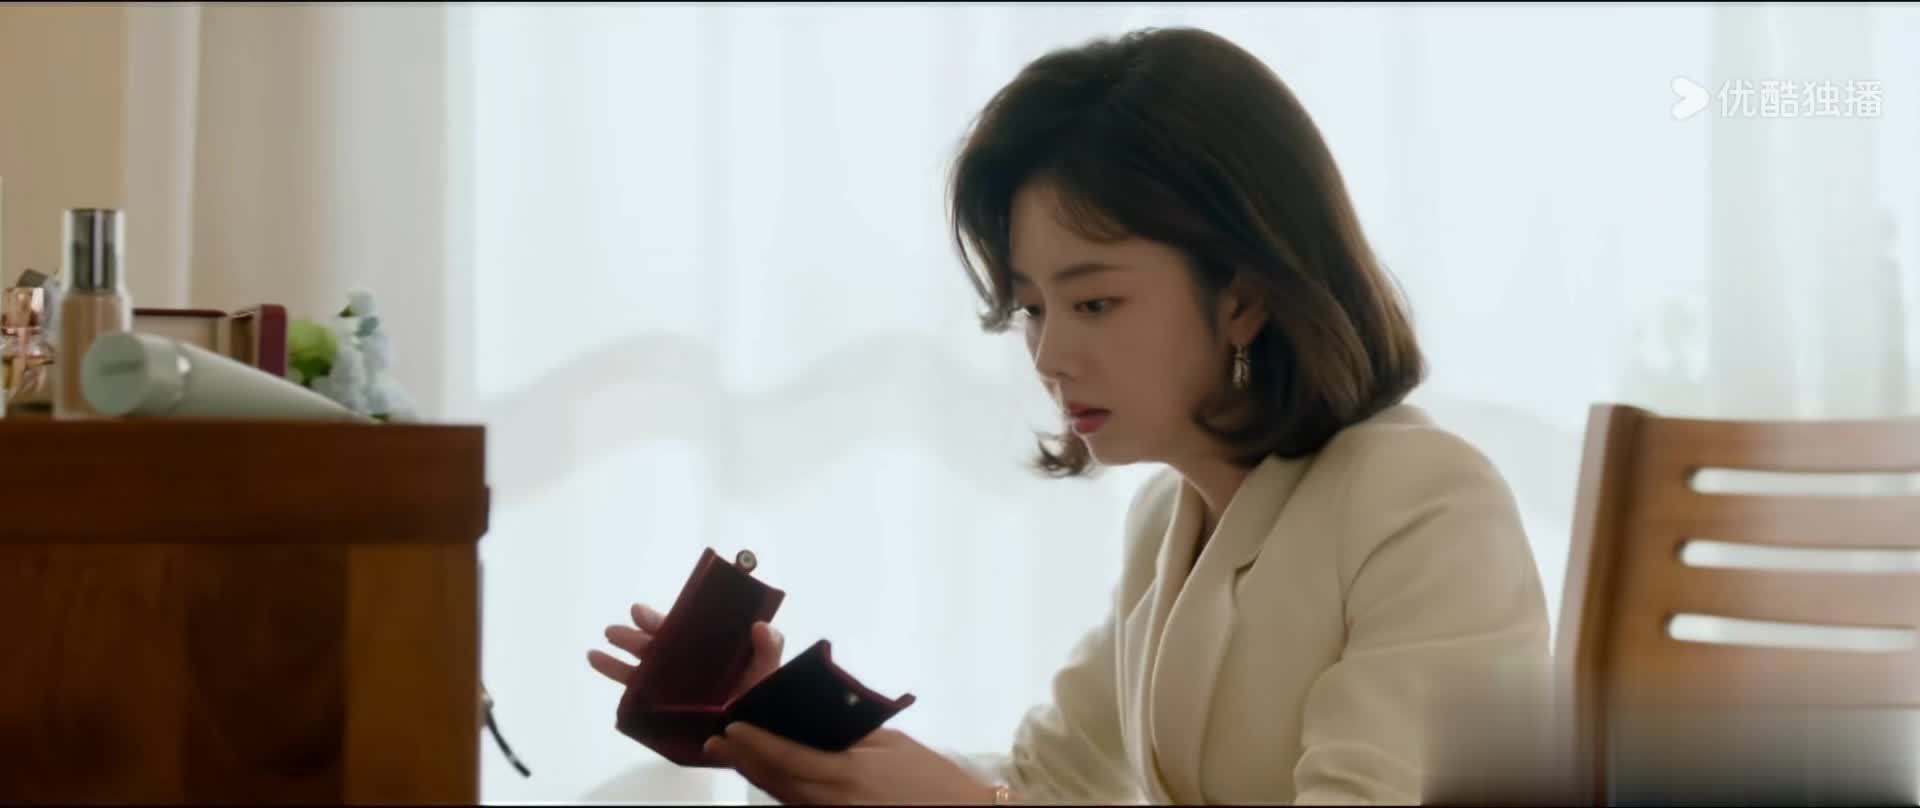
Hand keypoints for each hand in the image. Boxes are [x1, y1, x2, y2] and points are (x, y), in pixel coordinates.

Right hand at [586, 602, 784, 699]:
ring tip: (596, 655)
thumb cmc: (761, 698)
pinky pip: (641, 697)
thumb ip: (769, 647)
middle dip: (634, 638)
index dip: (660, 621)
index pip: (681, 631)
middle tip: (614, 632)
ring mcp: (676, 688)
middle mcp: (689, 666)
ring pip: (643, 669)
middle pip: (657, 648)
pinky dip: (622, 687)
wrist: (756, 737)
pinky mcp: (668, 710)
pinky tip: (604, 675)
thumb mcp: (767, 670)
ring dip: (619, 661)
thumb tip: (760, 626)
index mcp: (709, 650)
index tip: (638, 613)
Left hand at [705, 723, 997, 804]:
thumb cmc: (931, 779)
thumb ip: (848, 733)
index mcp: (845, 774)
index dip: (753, 742)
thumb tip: (815, 715)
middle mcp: (829, 803)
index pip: (783, 756)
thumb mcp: (891, 744)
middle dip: (742, 759)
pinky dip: (780, 791)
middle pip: (772, 781)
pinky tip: (771, 778)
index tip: (731, 726)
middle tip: (718, 742)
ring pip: (781, 797)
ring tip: (734, 754)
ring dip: (756, 775)